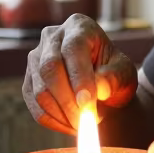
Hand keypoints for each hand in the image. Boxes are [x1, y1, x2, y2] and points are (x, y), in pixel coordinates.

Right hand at [22, 14, 137, 134]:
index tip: (89, 104)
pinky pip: (34, 106)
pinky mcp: (29, 80)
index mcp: (78, 26)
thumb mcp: (124, 72)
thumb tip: (98, 89)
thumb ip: (114, 78)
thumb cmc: (114, 73)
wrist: (102, 83)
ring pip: (39, 90)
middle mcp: (51, 37)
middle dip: (68, 101)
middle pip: (49, 68)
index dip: (79, 78)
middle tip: (87, 121)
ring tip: (85, 122)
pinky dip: (53, 121)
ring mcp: (35, 58)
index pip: (73, 49)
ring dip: (62, 114)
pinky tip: (71, 126)